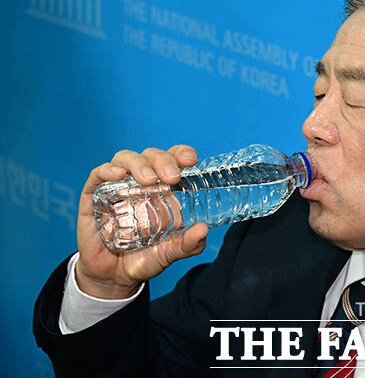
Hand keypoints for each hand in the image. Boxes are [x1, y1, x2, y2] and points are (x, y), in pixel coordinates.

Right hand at [75, 145, 208, 298]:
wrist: (114, 278)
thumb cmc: (145, 258)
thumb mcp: (171, 253)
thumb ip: (189, 244)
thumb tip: (204, 230)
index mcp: (164, 189)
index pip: (173, 160)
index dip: (181, 153)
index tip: (190, 160)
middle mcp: (140, 183)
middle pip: (151, 156)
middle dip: (163, 160)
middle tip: (172, 177)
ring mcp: (116, 188)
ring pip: (125, 159)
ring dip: (138, 163)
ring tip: (148, 179)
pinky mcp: (93, 197)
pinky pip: (97, 176)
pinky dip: (106, 170)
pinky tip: (116, 175)